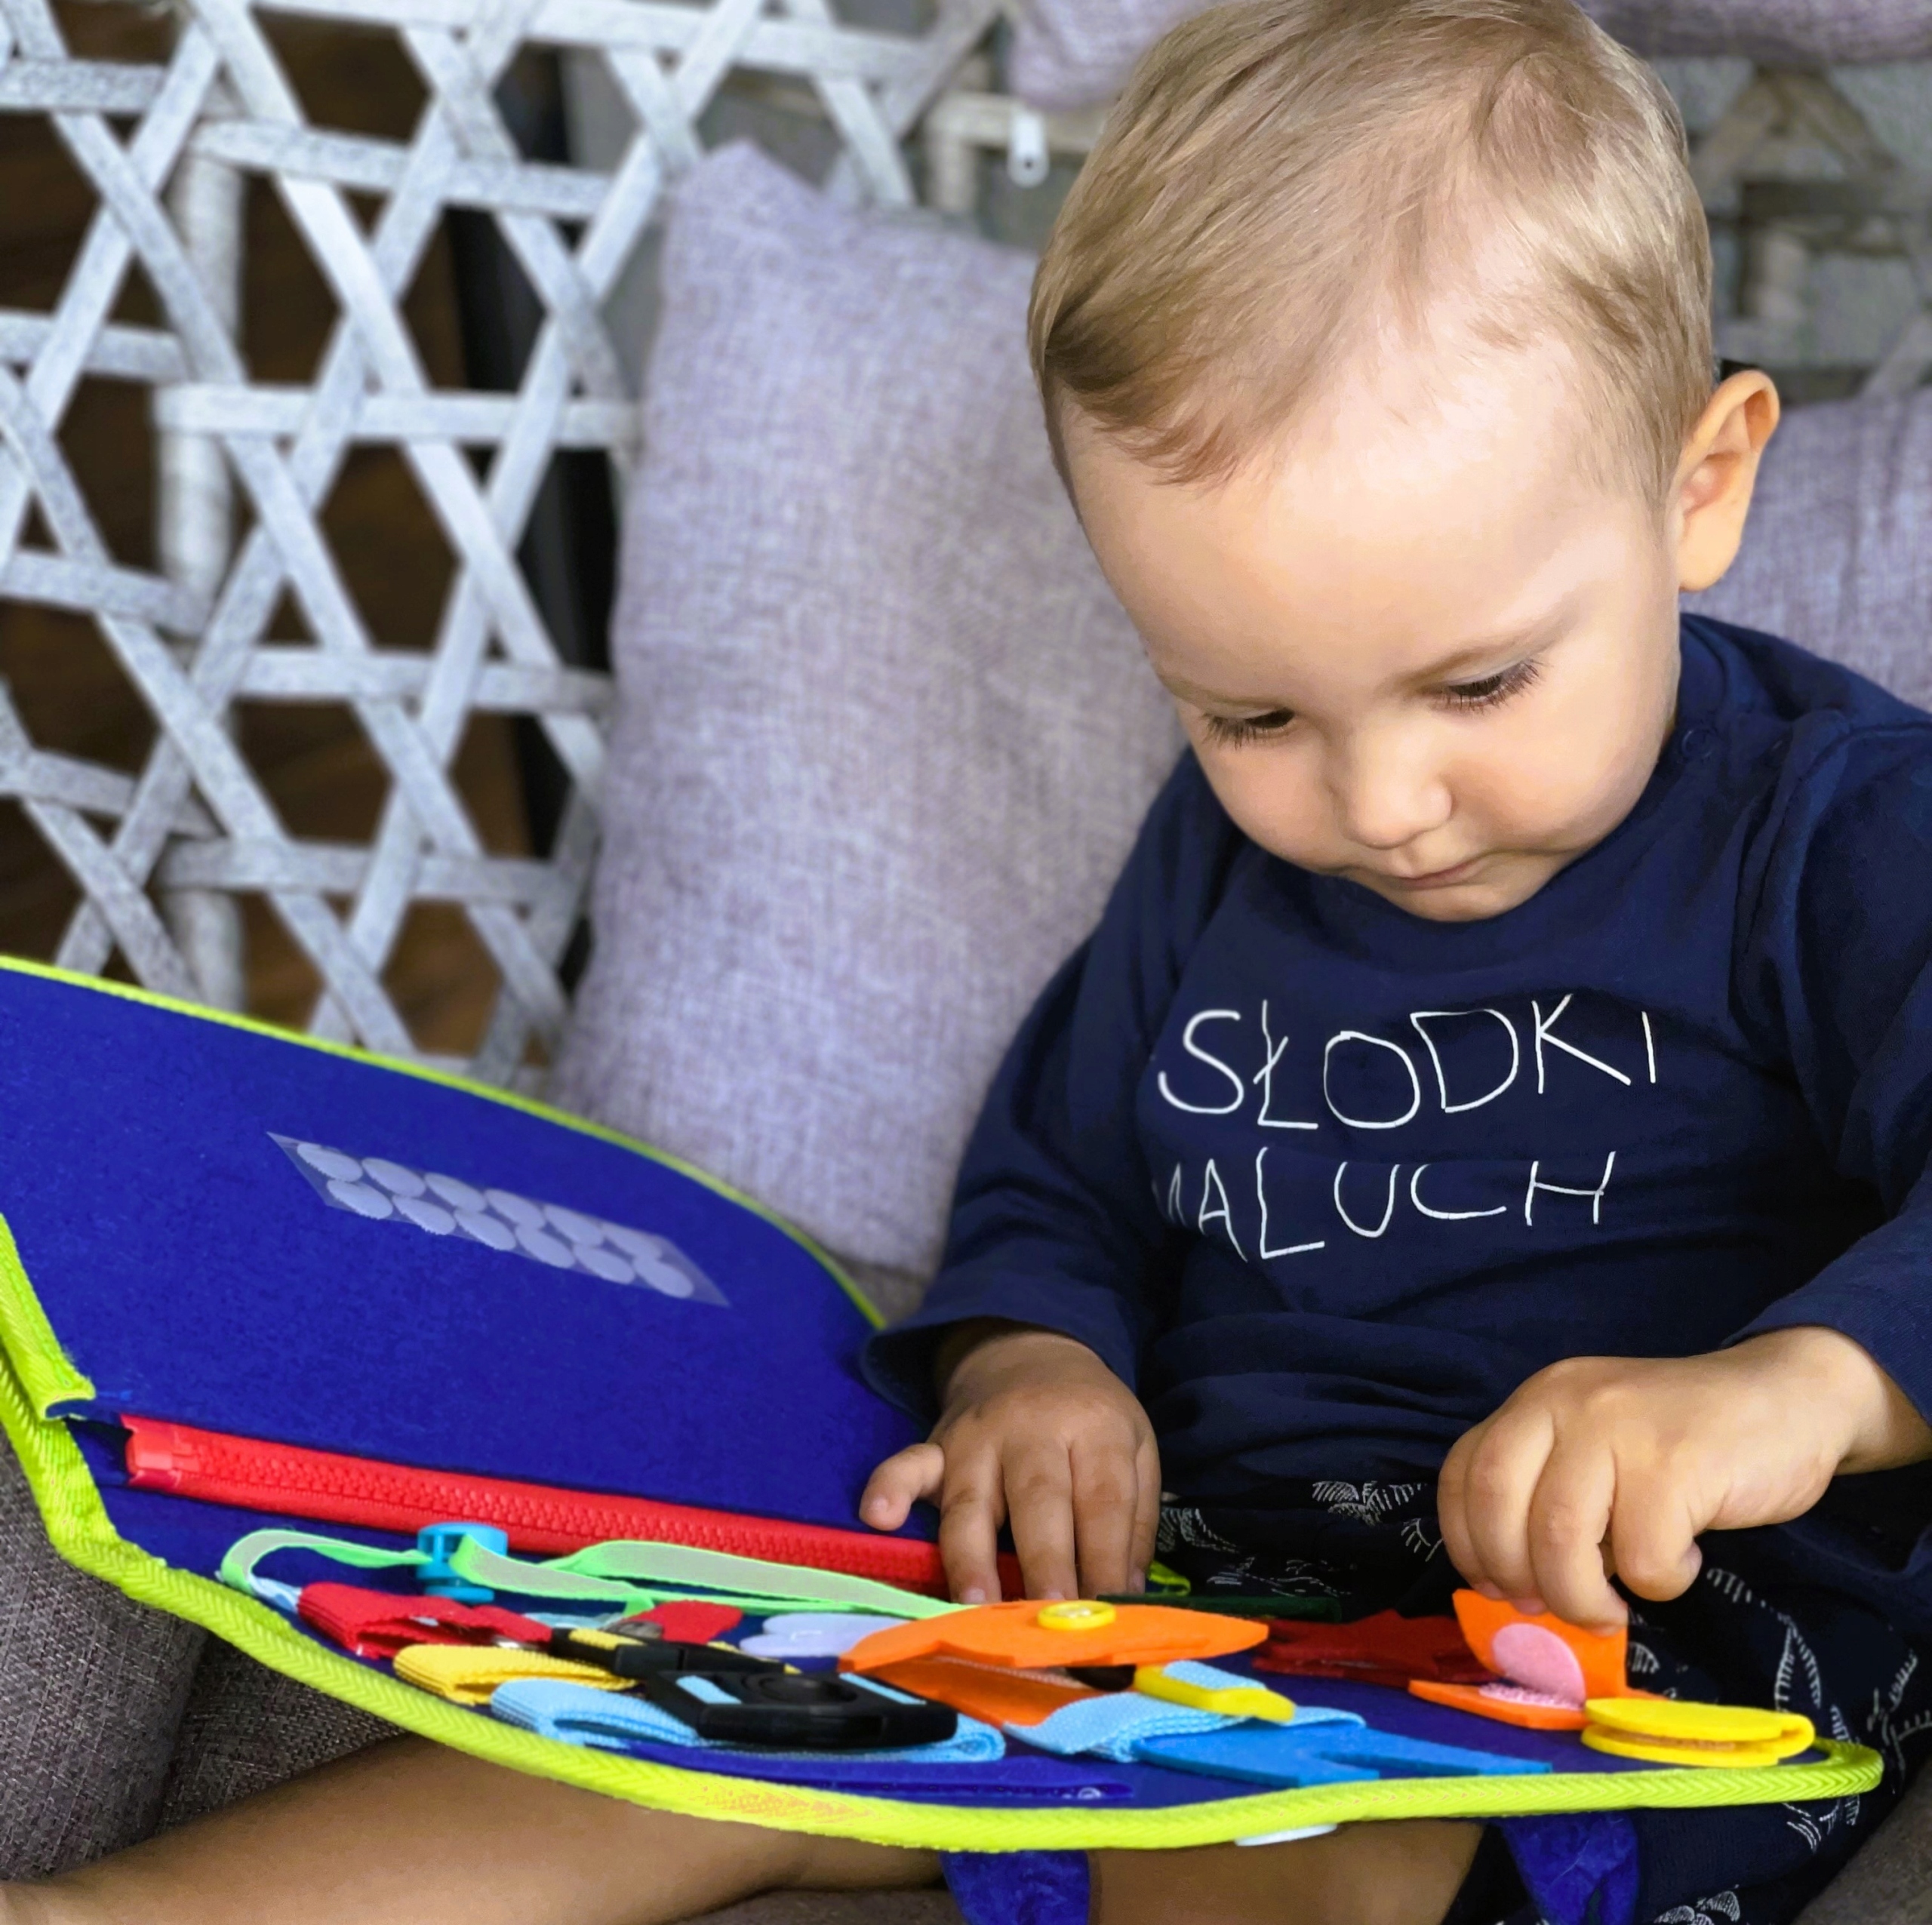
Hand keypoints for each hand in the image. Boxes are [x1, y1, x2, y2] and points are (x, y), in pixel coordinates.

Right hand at [860, 1324, 1160, 1602]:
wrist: (1029, 1348)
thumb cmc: (1089, 1417)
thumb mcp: (1135, 1448)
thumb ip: (1132, 1521)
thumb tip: (1126, 1597)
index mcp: (1094, 1428)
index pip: (1103, 1499)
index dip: (1105, 1558)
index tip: (1109, 1614)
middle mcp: (1033, 1430)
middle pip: (1039, 1498)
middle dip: (1044, 1563)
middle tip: (1050, 1617)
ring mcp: (978, 1437)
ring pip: (971, 1500)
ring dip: (971, 1557)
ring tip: (976, 1607)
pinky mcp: (936, 1444)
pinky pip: (908, 1463)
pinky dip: (889, 1485)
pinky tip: (879, 1514)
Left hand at [1437, 1326, 1930, 1629]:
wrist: (1789, 1397)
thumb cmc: (1687, 1440)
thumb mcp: (1599, 1446)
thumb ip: (1553, 1489)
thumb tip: (1515, 1586)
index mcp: (1538, 1399)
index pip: (1463, 1472)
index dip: (1466, 1541)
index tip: (1495, 1587)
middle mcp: (1565, 1401)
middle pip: (1496, 1505)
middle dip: (1515, 1576)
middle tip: (1551, 1607)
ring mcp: (1617, 1427)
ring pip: (1558, 1537)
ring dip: (1578, 1596)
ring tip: (1611, 1608)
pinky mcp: (1674, 1463)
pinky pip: (1641, 1556)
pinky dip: (1659, 1581)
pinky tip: (1683, 1560)